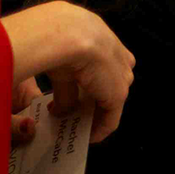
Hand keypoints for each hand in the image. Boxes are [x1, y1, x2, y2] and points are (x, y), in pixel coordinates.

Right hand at [0, 1, 135, 141]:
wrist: (66, 34)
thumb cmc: (53, 37)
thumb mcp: (58, 62)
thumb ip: (64, 87)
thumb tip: (58, 109)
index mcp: (102, 39)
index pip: (100, 66)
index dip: (86, 84)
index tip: (70, 97)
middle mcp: (117, 56)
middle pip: (107, 83)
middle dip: (89, 101)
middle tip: (71, 116)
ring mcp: (121, 75)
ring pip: (108, 99)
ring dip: (92, 116)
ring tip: (75, 128)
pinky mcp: (118, 94)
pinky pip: (110, 117)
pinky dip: (99, 130)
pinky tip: (88, 138)